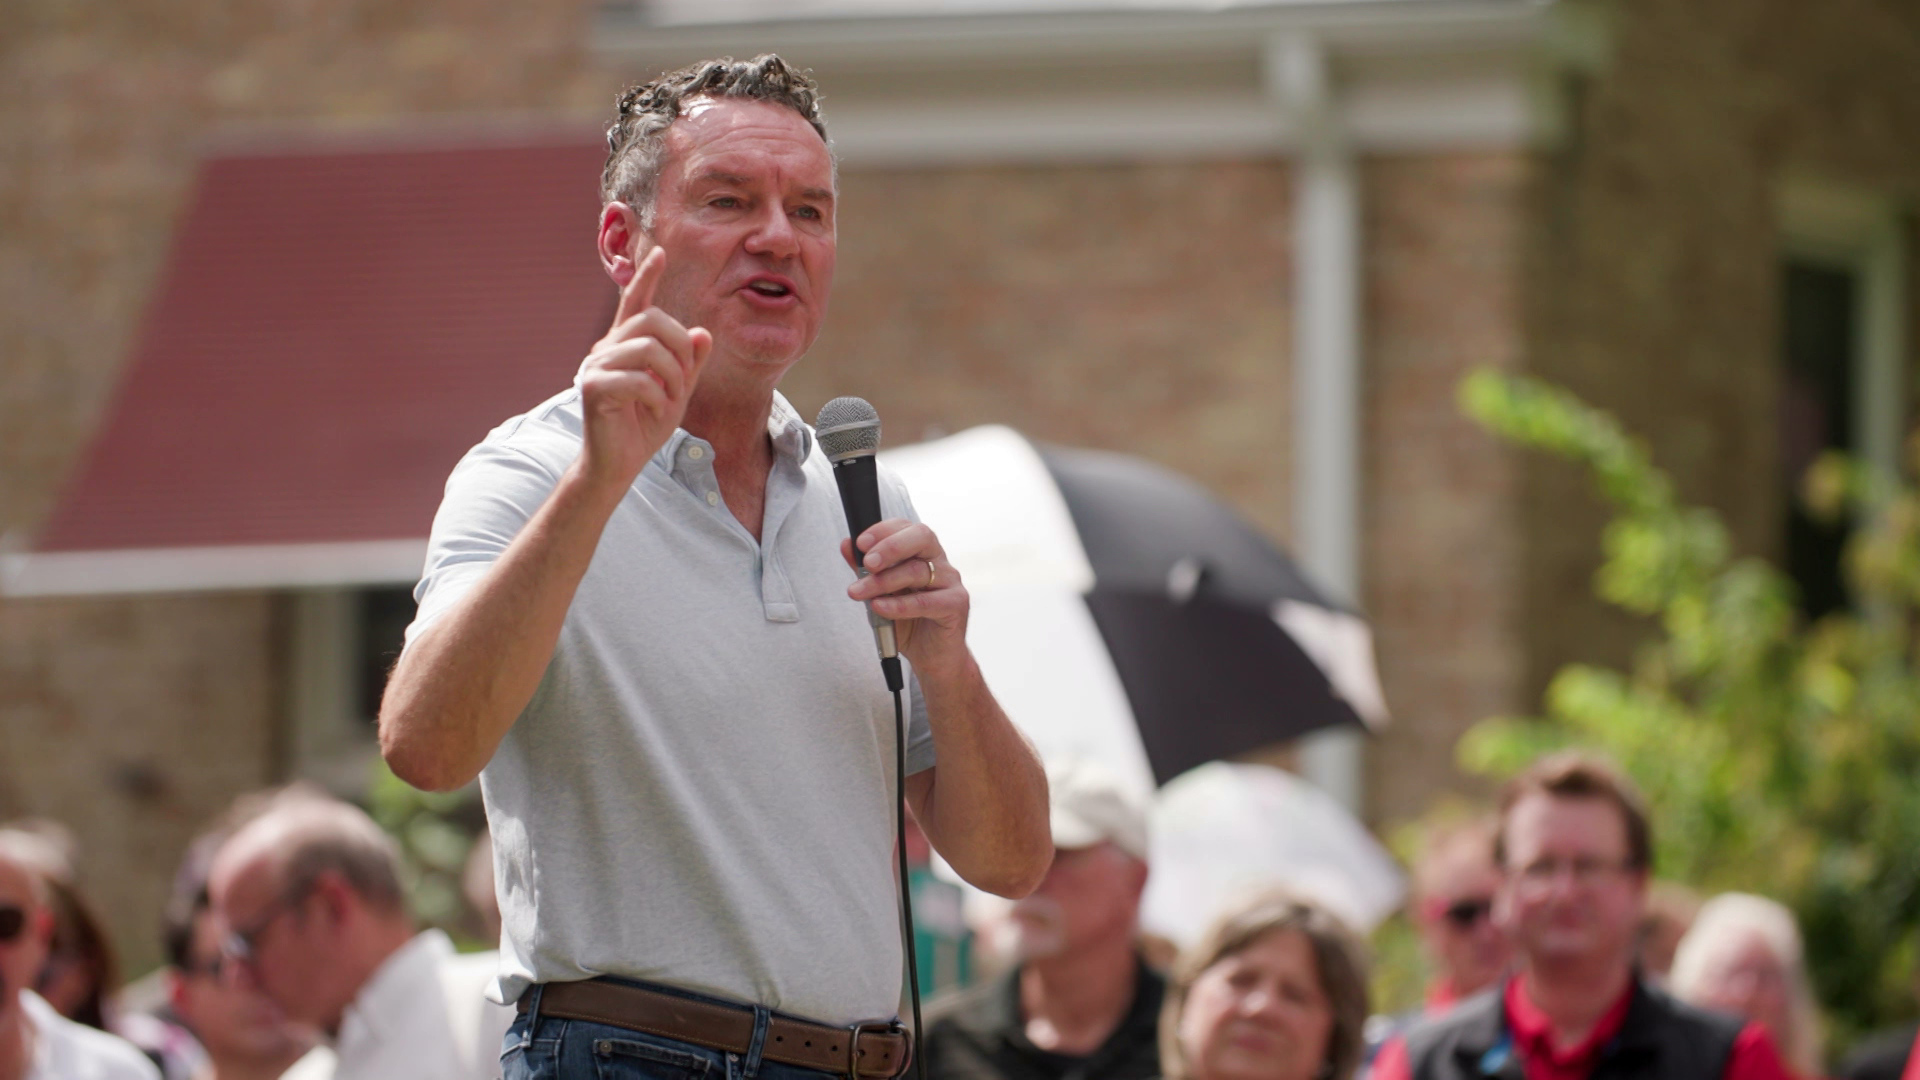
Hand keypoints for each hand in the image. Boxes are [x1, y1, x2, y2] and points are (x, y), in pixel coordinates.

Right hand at [574, 246, 713, 489]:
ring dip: (672, 377)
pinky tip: (655, 412)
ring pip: (648, 349)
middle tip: (684, 380)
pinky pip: (638, 379)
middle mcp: (606, 349)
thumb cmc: (644, 427)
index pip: (636, 304)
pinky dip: (658, 398)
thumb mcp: (677, 393)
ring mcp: (596, 366)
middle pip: (653, 321)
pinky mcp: (593, 387)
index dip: (647, 278)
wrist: (618, 465)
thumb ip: (690, 364)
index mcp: (624, 346)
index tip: (661, 253)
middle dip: (681, 348)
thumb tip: (703, 333)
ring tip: (669, 400)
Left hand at [843, 521, 968, 675]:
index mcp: (922, 552)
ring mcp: (950, 582)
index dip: (883, 531)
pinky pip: (926, 602)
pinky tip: (879, 607)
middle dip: (890, 547)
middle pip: (921, 537)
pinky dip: (899, 605)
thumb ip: (866, 571)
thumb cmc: (909, 622)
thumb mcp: (880, 594)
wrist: (932, 657)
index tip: (860, 543)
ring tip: (859, 593)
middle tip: (867, 564)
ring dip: (883, 582)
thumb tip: (846, 545)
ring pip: (918, 571)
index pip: (906, 528)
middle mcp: (939, 562)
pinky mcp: (956, 605)